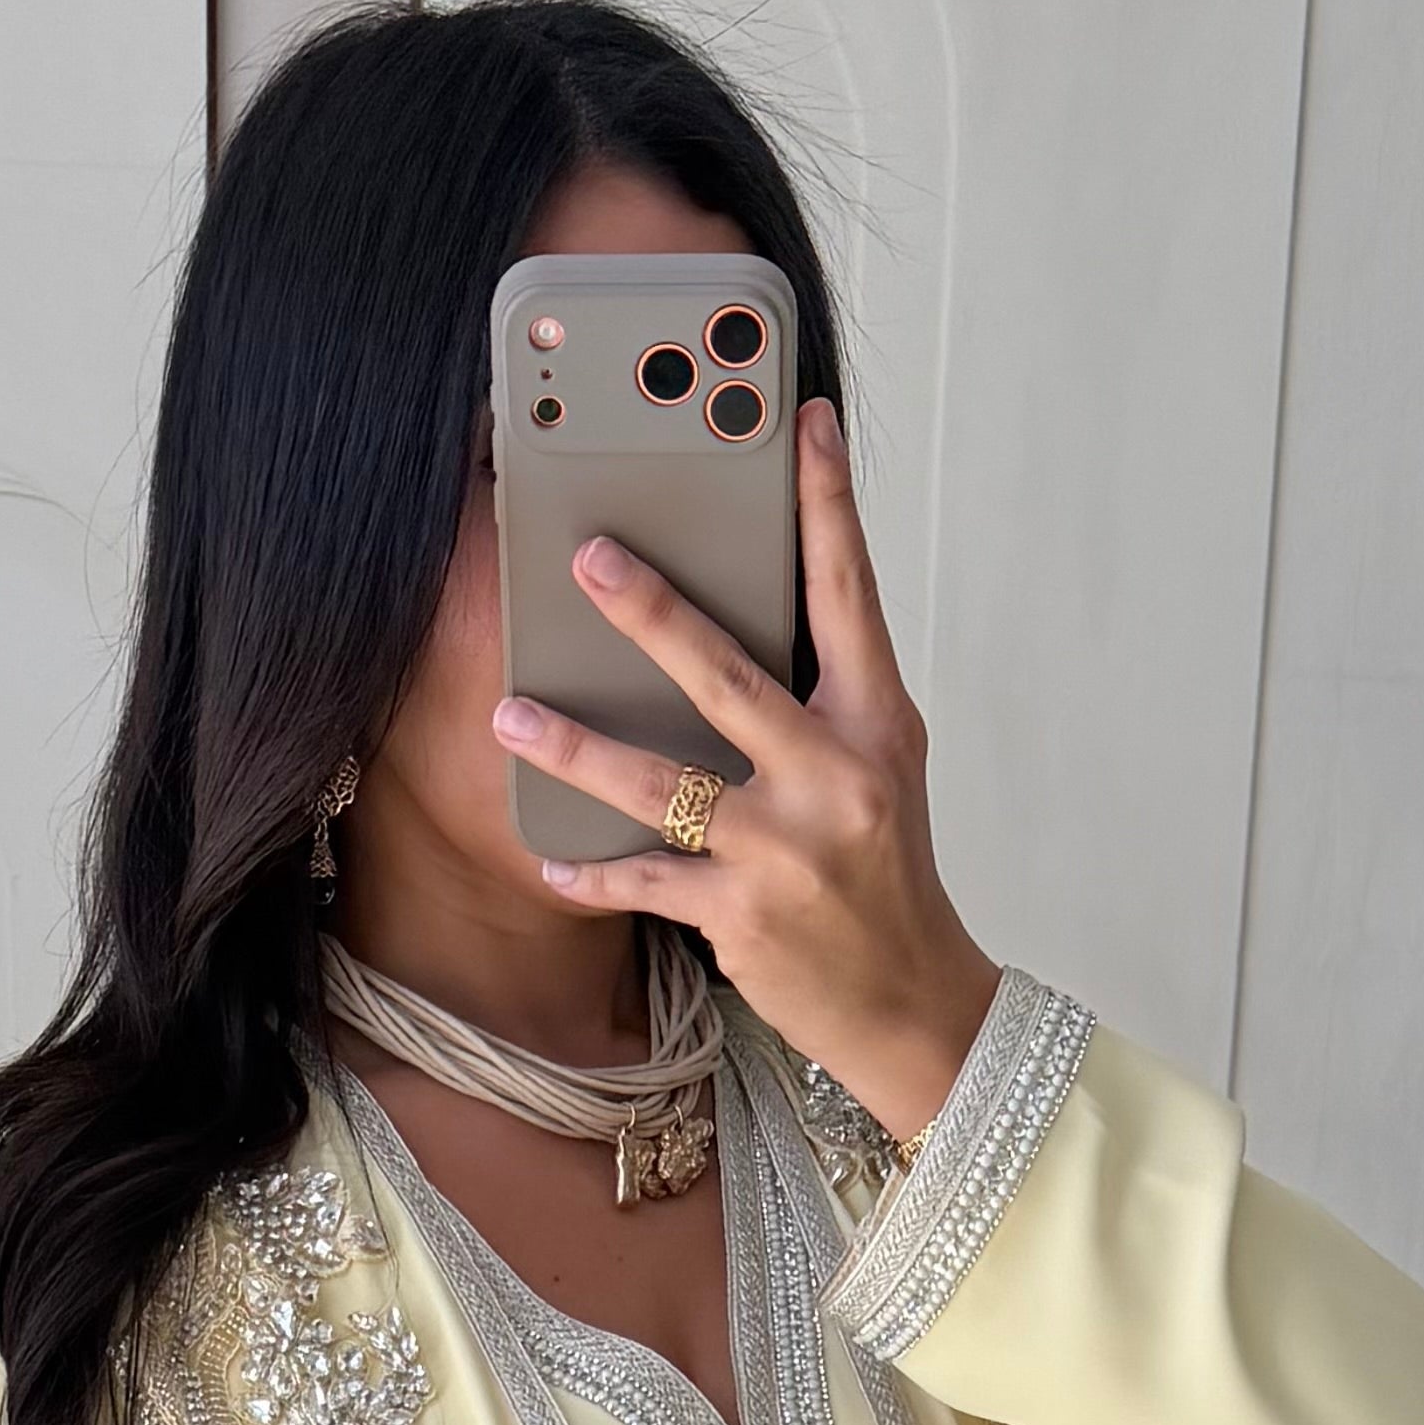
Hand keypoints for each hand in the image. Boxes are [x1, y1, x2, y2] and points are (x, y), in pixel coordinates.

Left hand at [493, 396, 1001, 1149]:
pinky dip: (593, 870)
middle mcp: (835, 776)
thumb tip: (737, 618)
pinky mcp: (744, 916)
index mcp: (875, 722)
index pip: (850, 593)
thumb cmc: (884, 874)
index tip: (801, 421)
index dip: (826, 502)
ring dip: (578, 748)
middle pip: (728, 676)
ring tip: (512, 716)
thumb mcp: (877, 768)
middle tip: (586, 558)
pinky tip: (550, 854)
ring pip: (664, 783)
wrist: (911, 1004)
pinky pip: (647, 879)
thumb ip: (820, 697)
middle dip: (651, 613)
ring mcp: (787, 849)